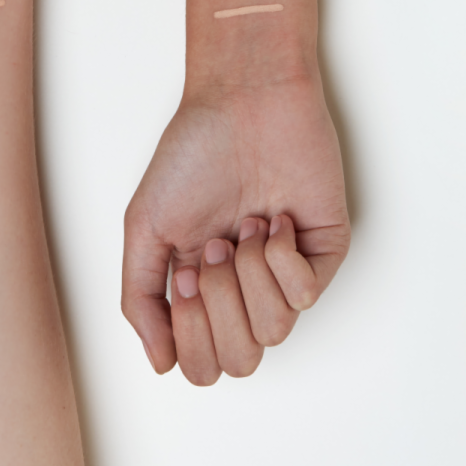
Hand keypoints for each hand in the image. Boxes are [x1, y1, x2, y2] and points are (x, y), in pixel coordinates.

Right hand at [122, 75, 348, 383]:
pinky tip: (276, 221)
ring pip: (273, 332)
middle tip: (215, 250)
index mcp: (206, 290)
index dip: (190, 334)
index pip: (203, 364)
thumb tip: (159, 363)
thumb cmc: (195, 152)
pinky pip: (306, 294)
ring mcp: (288, 272)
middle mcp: (248, 289)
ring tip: (244, 227)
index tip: (186, 275)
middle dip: (220, 310)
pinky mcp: (324, 250)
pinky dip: (281, 260)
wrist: (243, 101)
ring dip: (249, 278)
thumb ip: (141, 298)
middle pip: (241, 361)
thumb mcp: (146, 227)